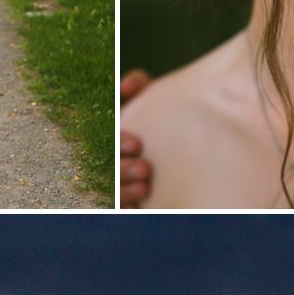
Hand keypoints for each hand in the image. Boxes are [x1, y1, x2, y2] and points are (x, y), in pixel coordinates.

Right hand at [119, 70, 152, 207]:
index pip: (107, 137)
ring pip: (111, 189)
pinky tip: (138, 207)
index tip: (137, 144)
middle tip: (145, 169)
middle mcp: (111, 158)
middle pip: (108, 166)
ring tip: (145, 188)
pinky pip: (119, 209)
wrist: (186, 140)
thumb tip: (125, 87)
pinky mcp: (126, 201)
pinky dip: (126, 208)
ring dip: (125, 190)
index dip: (118, 141)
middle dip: (123, 169)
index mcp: (113, 135)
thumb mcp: (153, 99)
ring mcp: (117, 180)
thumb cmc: (164, 118)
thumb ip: (140, 85)